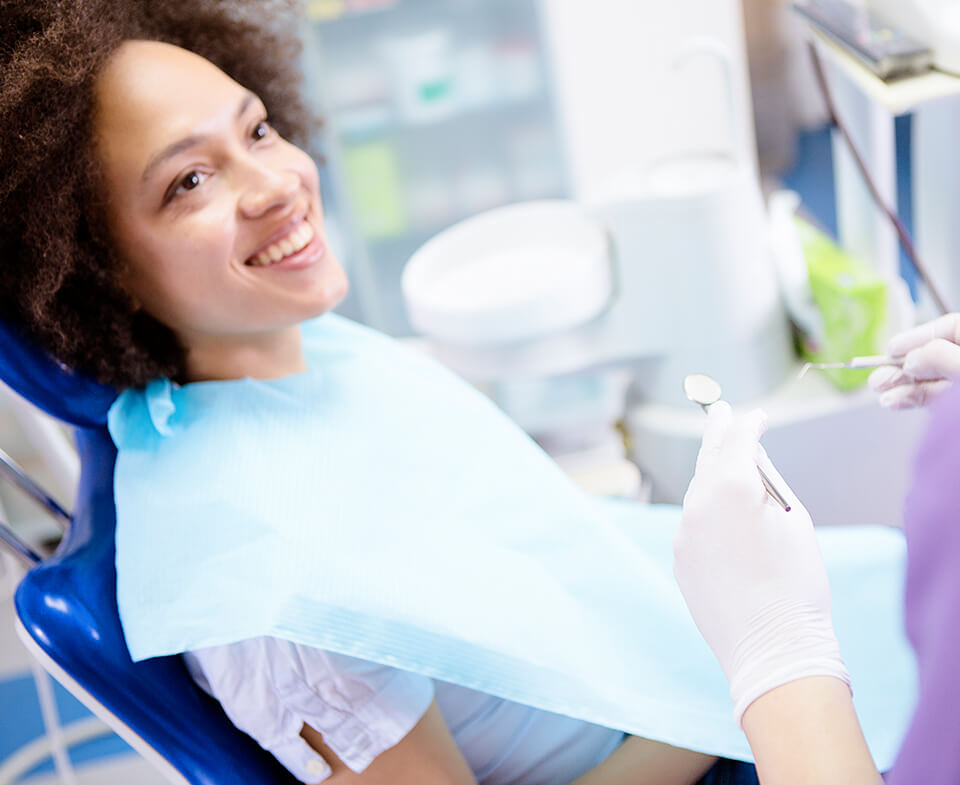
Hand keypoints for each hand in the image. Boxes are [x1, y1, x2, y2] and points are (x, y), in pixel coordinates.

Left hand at [674, 402, 848, 723]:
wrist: (773, 648)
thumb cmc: (796, 584)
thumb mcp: (794, 520)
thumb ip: (766, 483)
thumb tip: (748, 464)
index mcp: (729, 488)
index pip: (736, 441)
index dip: (748, 425)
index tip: (755, 416)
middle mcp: (696, 505)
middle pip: (708, 460)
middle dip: (717, 435)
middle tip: (719, 411)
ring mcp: (683, 534)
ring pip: (698, 493)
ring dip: (712, 477)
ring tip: (725, 460)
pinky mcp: (680, 560)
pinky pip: (694, 524)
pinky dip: (707, 512)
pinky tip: (722, 515)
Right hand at [869, 313, 959, 408]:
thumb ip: (938, 357)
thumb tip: (911, 360)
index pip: (948, 327)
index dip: (916, 337)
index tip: (892, 348)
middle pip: (934, 356)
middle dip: (902, 367)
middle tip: (878, 377)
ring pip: (932, 380)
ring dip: (903, 387)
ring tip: (881, 393)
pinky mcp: (958, 404)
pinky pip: (937, 398)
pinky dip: (914, 400)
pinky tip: (895, 401)